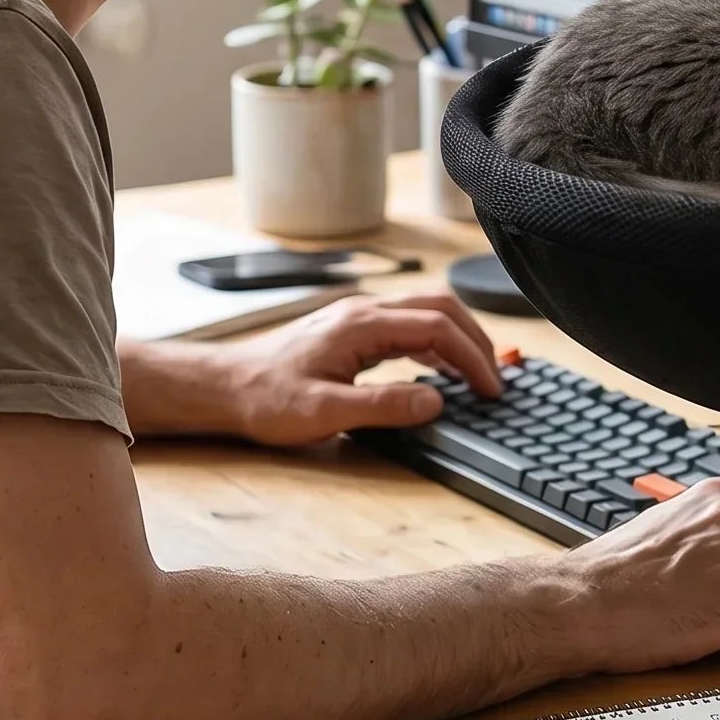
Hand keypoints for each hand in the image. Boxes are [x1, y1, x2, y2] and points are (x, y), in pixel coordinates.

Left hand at [218, 290, 501, 445]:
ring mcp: (358, 317)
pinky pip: (408, 325)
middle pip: (440, 308)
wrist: (224, 386)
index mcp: (362, 325)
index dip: (472, 357)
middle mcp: (364, 311)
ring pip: (426, 312)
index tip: (490, 389)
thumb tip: (435, 401)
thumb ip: (383, 406)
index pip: (437, 327)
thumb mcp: (324, 412)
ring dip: (458, 338)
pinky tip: (440, 370)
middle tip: (494, 379)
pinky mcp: (352, 330)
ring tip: (477, 376)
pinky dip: (435, 343)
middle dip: (475, 340)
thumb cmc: (265, 399)